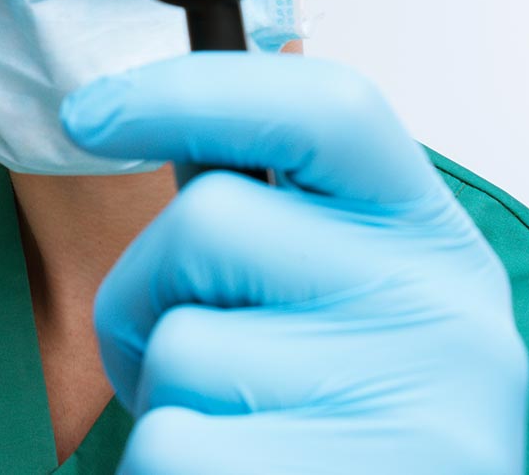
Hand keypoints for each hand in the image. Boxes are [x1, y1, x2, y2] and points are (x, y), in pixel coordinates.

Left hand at [62, 53, 528, 474]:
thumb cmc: (346, 425)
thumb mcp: (354, 305)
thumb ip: (282, 222)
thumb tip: (134, 113)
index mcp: (434, 245)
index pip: (326, 110)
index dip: (193, 92)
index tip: (90, 113)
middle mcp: (438, 313)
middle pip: (209, 219)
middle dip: (148, 289)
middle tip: (182, 360)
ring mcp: (400, 410)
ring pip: (175, 344)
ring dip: (162, 396)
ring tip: (232, 432)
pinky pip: (167, 443)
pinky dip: (159, 469)